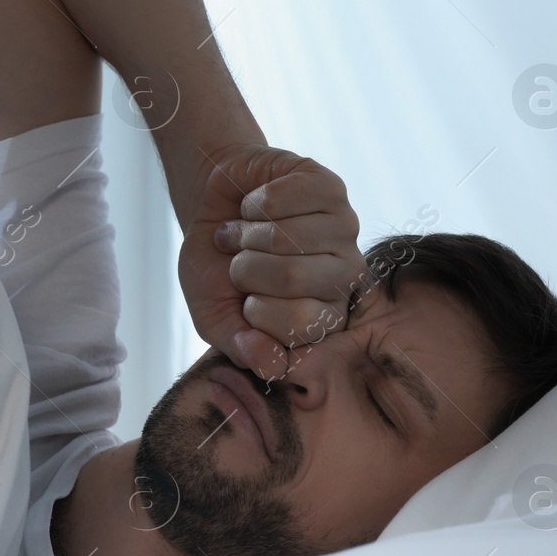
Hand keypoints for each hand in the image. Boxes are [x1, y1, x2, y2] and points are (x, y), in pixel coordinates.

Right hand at [179, 144, 365, 380]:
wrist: (211, 209)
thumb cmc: (217, 265)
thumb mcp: (214, 315)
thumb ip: (241, 346)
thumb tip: (272, 367)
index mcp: (324, 316)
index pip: (299, 326)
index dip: (256, 311)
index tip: (246, 299)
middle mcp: (345, 275)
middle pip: (292, 278)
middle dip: (245, 267)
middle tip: (239, 261)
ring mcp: (343, 228)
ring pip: (287, 236)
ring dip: (246, 233)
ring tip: (242, 232)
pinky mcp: (330, 187)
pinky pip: (283, 199)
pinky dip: (252, 203)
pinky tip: (254, 205)